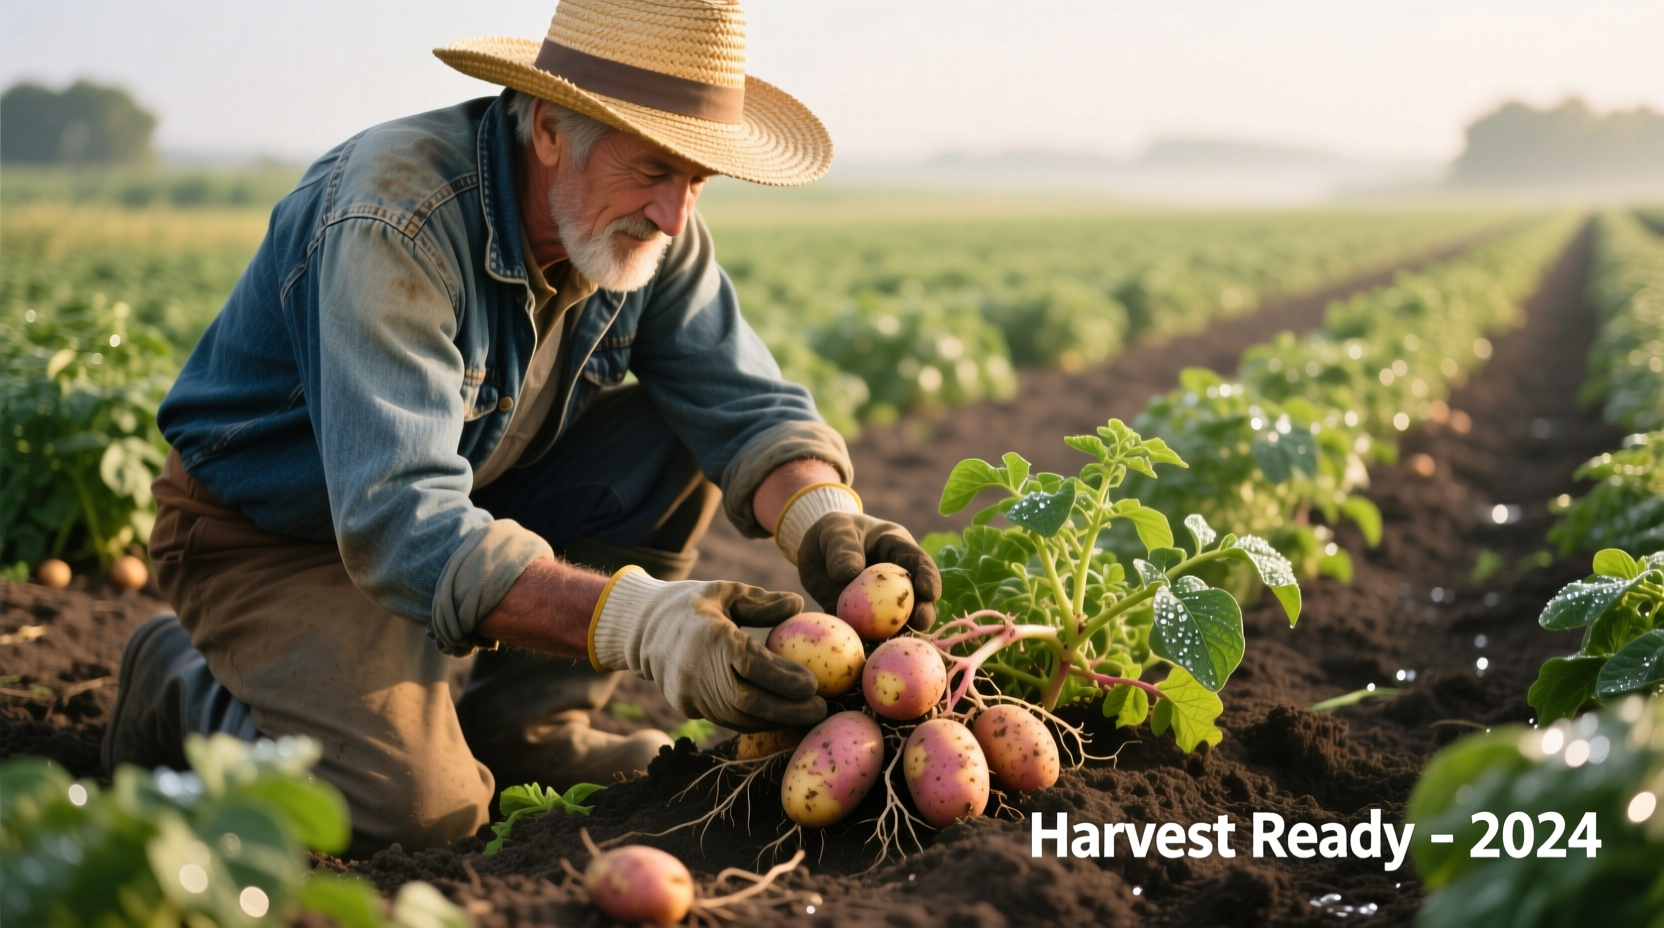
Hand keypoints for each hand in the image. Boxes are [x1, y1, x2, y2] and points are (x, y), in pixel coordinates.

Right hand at [590, 569, 826, 730]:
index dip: (784, 678)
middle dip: (788, 710)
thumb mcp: (725, 591)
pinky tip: (781, 719)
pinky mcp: (686, 707)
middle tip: (820, 709)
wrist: (641, 629)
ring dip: (775, 721)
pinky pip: (726, 719)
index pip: (751, 663)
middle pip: (747, 700)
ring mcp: (688, 692)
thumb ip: (761, 601)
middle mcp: (697, 668)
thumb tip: (799, 604)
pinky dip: (755, 722)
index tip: (813, 684)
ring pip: (737, 717)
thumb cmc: (692, 605)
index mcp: (710, 635)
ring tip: (807, 717)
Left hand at [796, 511, 941, 630]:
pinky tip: (866, 653)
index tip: (929, 592)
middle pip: (917, 599)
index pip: (920, 563)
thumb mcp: (834, 530)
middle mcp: (897, 581)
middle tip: (919, 622)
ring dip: (898, 634)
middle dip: (923, 612)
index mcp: (898, 550)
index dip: (929, 578)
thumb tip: (848, 574)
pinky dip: (868, 644)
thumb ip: (842, 547)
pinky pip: (868, 634)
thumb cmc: (832, 532)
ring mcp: (882, 604)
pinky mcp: (862, 621)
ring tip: (895, 641)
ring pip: (897, 622)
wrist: (816, 551)